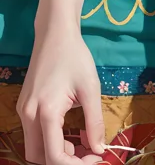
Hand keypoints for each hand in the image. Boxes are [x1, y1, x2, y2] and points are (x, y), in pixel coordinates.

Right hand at [17, 25, 104, 164]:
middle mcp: (29, 116)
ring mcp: (24, 112)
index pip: (54, 157)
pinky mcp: (25, 107)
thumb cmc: (75, 57)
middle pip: (39, 158)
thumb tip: (99, 149)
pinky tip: (69, 133)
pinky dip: (50, 141)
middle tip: (88, 154)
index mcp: (46, 112)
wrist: (55, 34)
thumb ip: (95, 122)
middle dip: (64, 161)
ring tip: (80, 142)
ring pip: (34, 149)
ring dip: (56, 153)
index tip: (96, 158)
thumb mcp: (91, 88)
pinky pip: (34, 135)